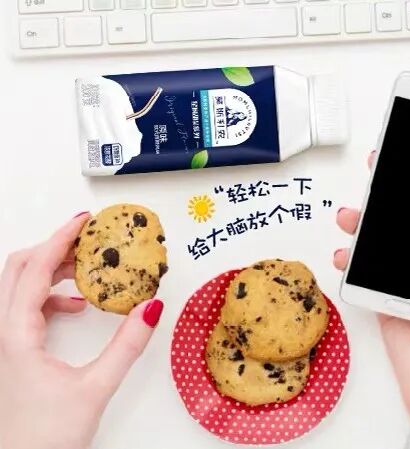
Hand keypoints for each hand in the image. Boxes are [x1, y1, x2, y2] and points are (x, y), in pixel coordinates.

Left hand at [0, 213, 163, 448]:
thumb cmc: (45, 437)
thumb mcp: (95, 387)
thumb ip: (127, 346)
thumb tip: (151, 308)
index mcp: (16, 335)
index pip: (36, 269)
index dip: (60, 239)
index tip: (84, 221)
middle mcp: (5, 332)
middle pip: (19, 268)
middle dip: (55, 248)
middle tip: (90, 240)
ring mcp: (7, 341)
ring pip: (21, 286)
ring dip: (54, 271)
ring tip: (89, 271)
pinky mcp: (15, 351)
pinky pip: (27, 307)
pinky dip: (52, 296)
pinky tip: (77, 307)